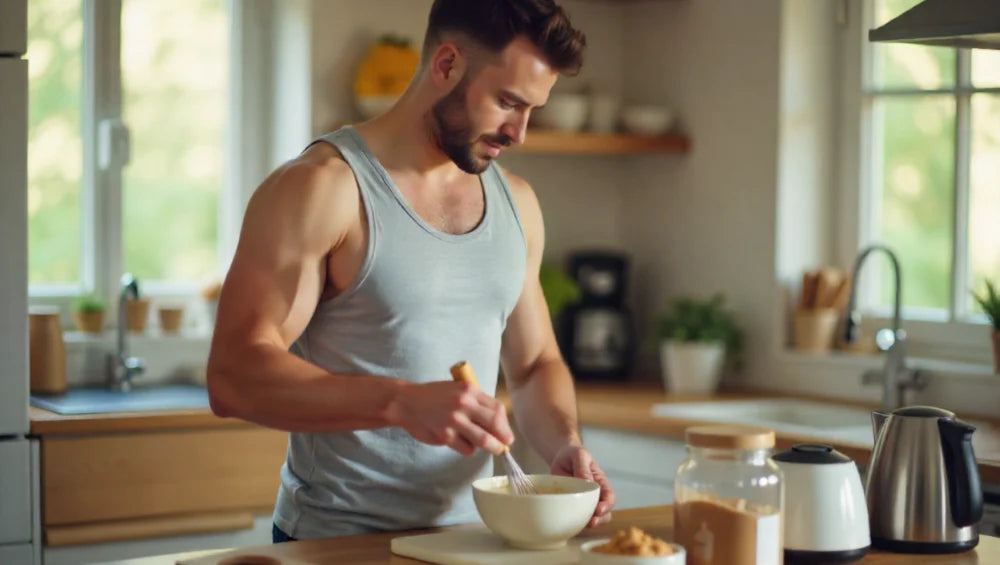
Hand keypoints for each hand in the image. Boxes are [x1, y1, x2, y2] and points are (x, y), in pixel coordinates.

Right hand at [388, 380, 513, 455]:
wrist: (406, 402)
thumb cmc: (434, 396)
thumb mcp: (456, 390)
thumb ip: (475, 402)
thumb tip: (497, 422)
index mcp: (469, 390)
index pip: (496, 408)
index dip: (504, 423)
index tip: (506, 431)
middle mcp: (463, 403)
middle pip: (494, 424)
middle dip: (504, 437)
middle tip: (506, 444)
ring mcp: (454, 420)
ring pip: (484, 439)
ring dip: (493, 447)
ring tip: (495, 449)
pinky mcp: (445, 435)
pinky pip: (466, 448)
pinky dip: (469, 449)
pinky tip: (464, 444)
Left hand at [550, 444, 614, 527]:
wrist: (560, 457)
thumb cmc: (573, 454)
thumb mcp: (579, 455)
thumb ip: (583, 467)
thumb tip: (587, 482)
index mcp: (601, 482)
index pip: (610, 497)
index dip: (607, 505)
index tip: (598, 510)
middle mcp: (596, 495)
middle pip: (605, 512)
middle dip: (600, 519)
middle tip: (591, 521)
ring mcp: (584, 502)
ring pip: (594, 518)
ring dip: (590, 523)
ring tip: (583, 525)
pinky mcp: (573, 506)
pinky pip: (578, 517)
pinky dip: (576, 522)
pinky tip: (571, 522)